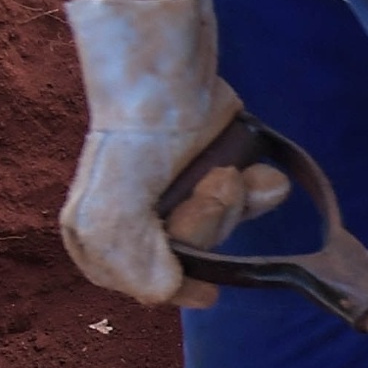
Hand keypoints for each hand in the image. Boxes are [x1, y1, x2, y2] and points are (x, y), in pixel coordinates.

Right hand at [58, 0, 289, 305]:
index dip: (182, 281)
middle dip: (211, 222)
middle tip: (211, 185)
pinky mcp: (222, 167)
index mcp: (104, 238)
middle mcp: (146, 221)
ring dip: (237, 201)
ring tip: (225, 170)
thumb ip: (132, 256)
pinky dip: (263, 187)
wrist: (170, 74)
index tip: (204, 284)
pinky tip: (254, 169)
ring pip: (229, 225)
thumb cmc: (134, 141)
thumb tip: (165, 293)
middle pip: (197, 254)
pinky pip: (259, 197)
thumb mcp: (114, 208)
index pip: (153, 287)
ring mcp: (187, 192)